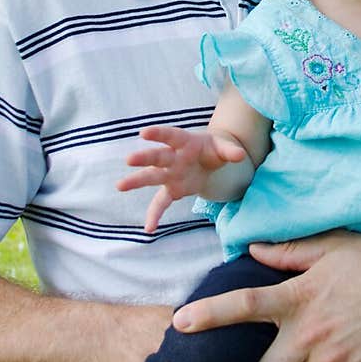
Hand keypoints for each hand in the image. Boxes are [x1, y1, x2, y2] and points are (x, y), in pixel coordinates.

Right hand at [116, 124, 245, 231]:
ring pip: (152, 177)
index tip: (144, 133)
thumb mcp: (223, 147)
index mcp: (184, 143)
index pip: (170, 136)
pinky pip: (160, 202)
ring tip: (120, 186)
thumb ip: (230, 151)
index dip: (158, 134)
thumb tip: (240, 155)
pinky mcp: (172, 190)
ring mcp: (170, 174)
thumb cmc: (213, 149)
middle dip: (144, 158)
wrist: (209, 160)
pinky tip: (149, 228)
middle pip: (157, 157)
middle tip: (130, 159)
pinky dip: (155, 214)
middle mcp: (172, 157)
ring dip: (137, 181)